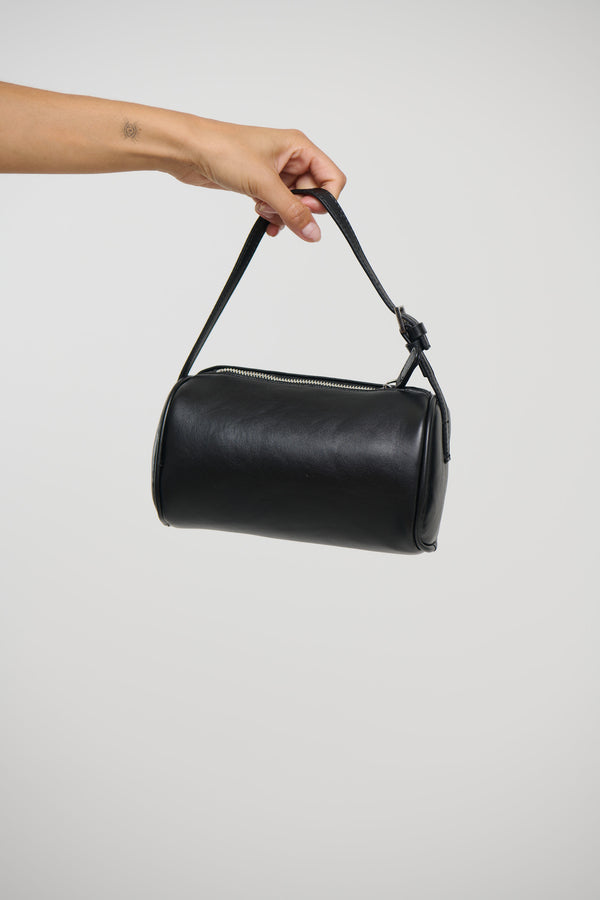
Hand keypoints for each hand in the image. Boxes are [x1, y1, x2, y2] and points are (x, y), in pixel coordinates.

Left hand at [165, 117, 346, 240]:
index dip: (324, 199)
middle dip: (298, 209)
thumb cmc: (224, 150)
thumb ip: (292, 211)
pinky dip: (273, 216)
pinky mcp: (258, 184)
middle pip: (313, 193)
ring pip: (294, 203)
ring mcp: (274, 172)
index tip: (307, 212)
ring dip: (282, 214)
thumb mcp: (264, 184)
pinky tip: (263, 221)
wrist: (188, 150)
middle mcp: (290, 158)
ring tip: (263, 210)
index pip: (332, 177)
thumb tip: (314, 233)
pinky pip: (277, 206)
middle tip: (280, 211)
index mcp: (299, 147)